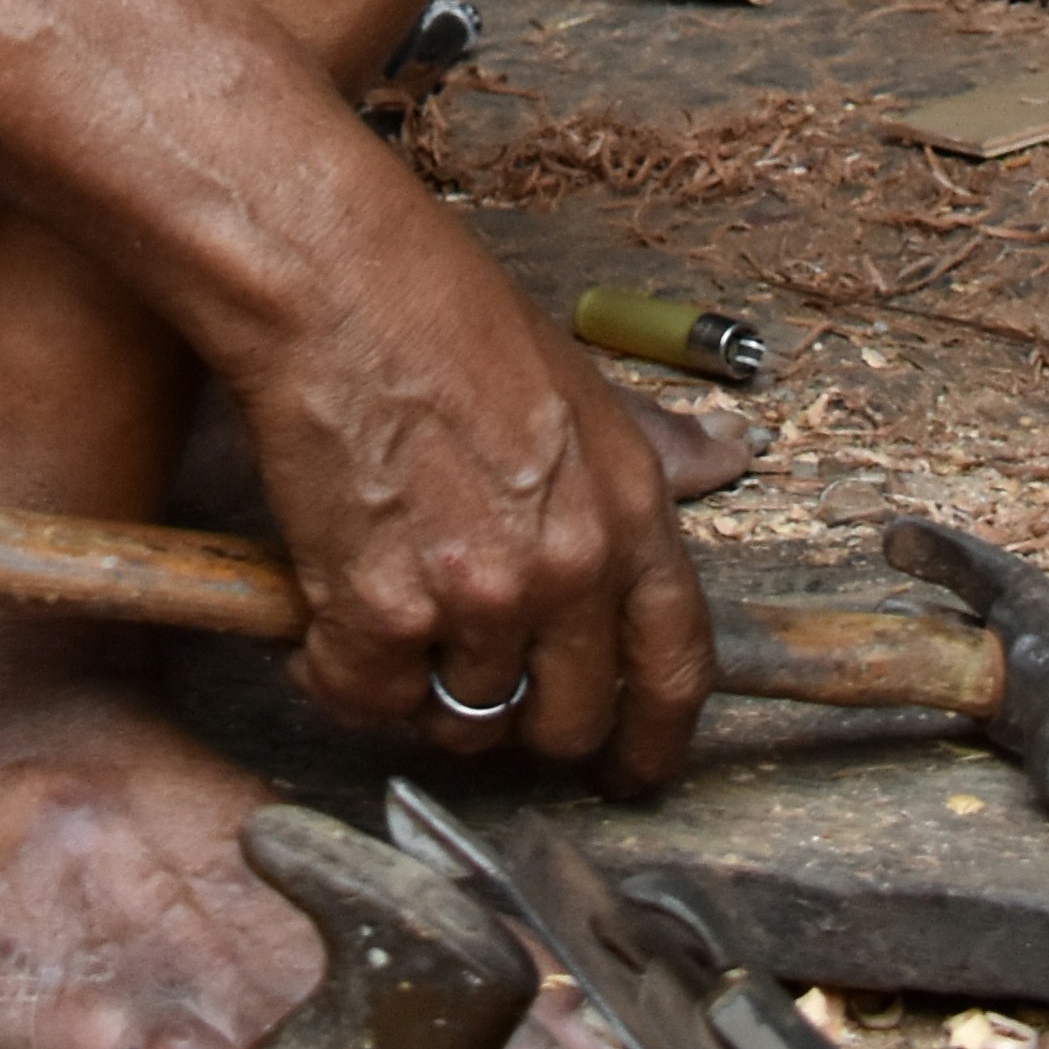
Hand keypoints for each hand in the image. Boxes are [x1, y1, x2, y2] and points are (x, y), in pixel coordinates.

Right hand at [224, 189, 715, 788]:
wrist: (332, 279)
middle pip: (568, 721)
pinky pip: (366, 697)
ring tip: (390, 610)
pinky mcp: (379, 612)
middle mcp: (567, 567)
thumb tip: (723, 462)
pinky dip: (337, 673)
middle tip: (472, 677)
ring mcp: (477, 596)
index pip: (676, 669)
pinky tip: (325, 617)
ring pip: (463, 718)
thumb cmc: (441, 311)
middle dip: (523, 722)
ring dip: (423, 688)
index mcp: (629, 510)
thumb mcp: (576, 376)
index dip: (654, 739)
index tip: (629, 770)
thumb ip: (645, 448)